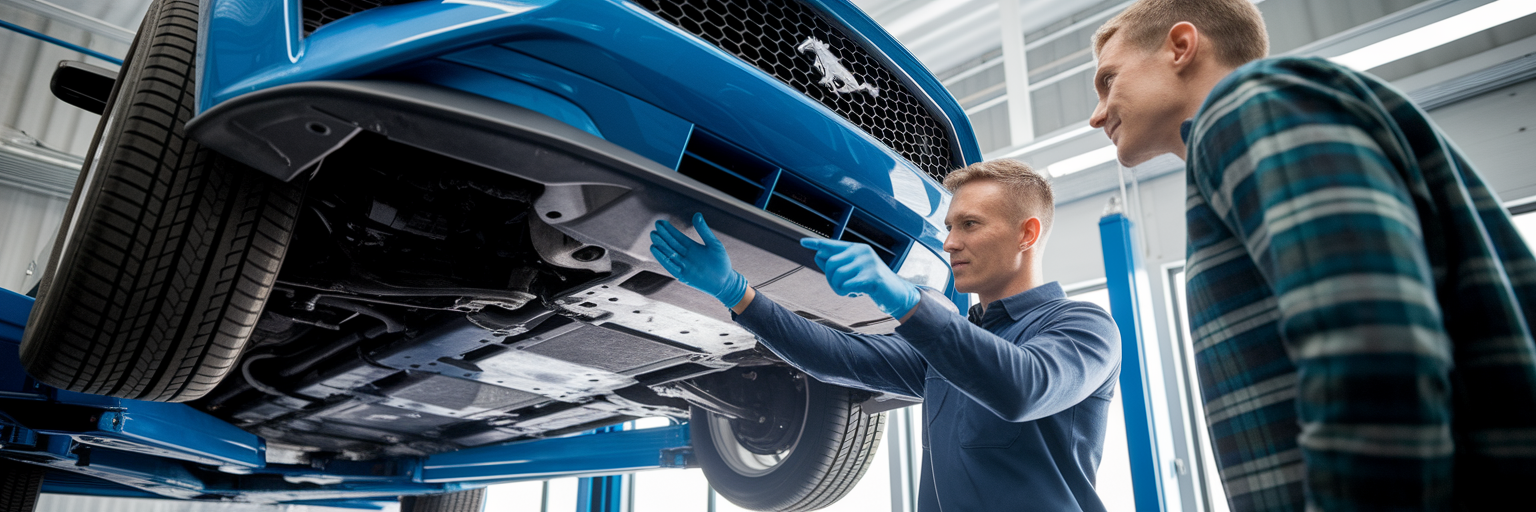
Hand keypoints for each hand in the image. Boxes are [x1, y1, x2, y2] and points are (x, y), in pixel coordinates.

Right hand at [649, 213, 748, 307]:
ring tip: (653, 236)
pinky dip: (662, 258)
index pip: (677, 237)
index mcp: (692, 247)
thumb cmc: (722, 263)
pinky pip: (670, 265)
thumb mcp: (714, 244)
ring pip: (669, 254)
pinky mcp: (683, 275)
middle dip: (663, 236)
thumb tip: (697, 214)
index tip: (660, 222)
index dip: (669, 230)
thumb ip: (704, 230)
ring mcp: (683, 265)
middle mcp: (686, 256)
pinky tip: (655, 249)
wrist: (725, 282)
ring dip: (661, 245)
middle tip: (654, 228)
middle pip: (671, 244)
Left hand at [800, 238, 918, 318]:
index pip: (831, 244)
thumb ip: (838, 264)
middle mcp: (862, 251)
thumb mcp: (854, 271)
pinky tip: (858, 293)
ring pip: (836, 276)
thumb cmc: (872, 283)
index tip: (802, 242)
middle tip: (843, 287)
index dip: (816, 243)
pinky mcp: (872, 276)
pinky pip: (846, 286)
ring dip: (839, 289)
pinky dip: (847, 293)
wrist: (897, 295)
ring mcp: (868, 262)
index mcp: (856, 248)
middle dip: (831, 280)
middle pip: (830, 264)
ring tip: (851, 290)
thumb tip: (818, 255)